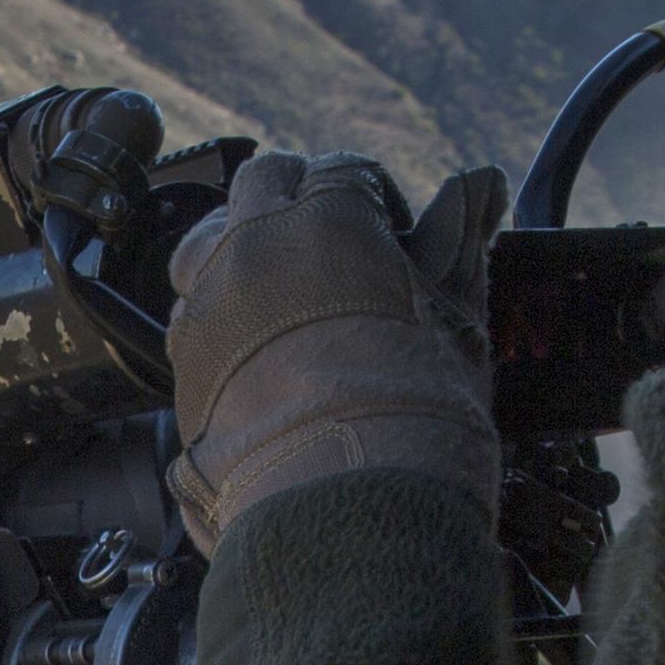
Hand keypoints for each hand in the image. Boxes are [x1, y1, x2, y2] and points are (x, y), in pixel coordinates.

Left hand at [163, 150, 505, 550]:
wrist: (344, 495)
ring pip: (206, 239)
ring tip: (276, 284)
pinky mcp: (182, 355)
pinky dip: (215, 313)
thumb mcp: (458, 310)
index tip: (386, 229)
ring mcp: (211, 297)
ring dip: (237, 244)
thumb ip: (464, 235)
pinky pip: (187, 312)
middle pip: (263, 181)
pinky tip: (249, 345)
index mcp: (330, 217)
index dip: (370, 195)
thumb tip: (482, 184)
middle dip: (293, 194)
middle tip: (325, 237)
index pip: (344, 169)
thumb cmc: (413, 404)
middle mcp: (256, 242)